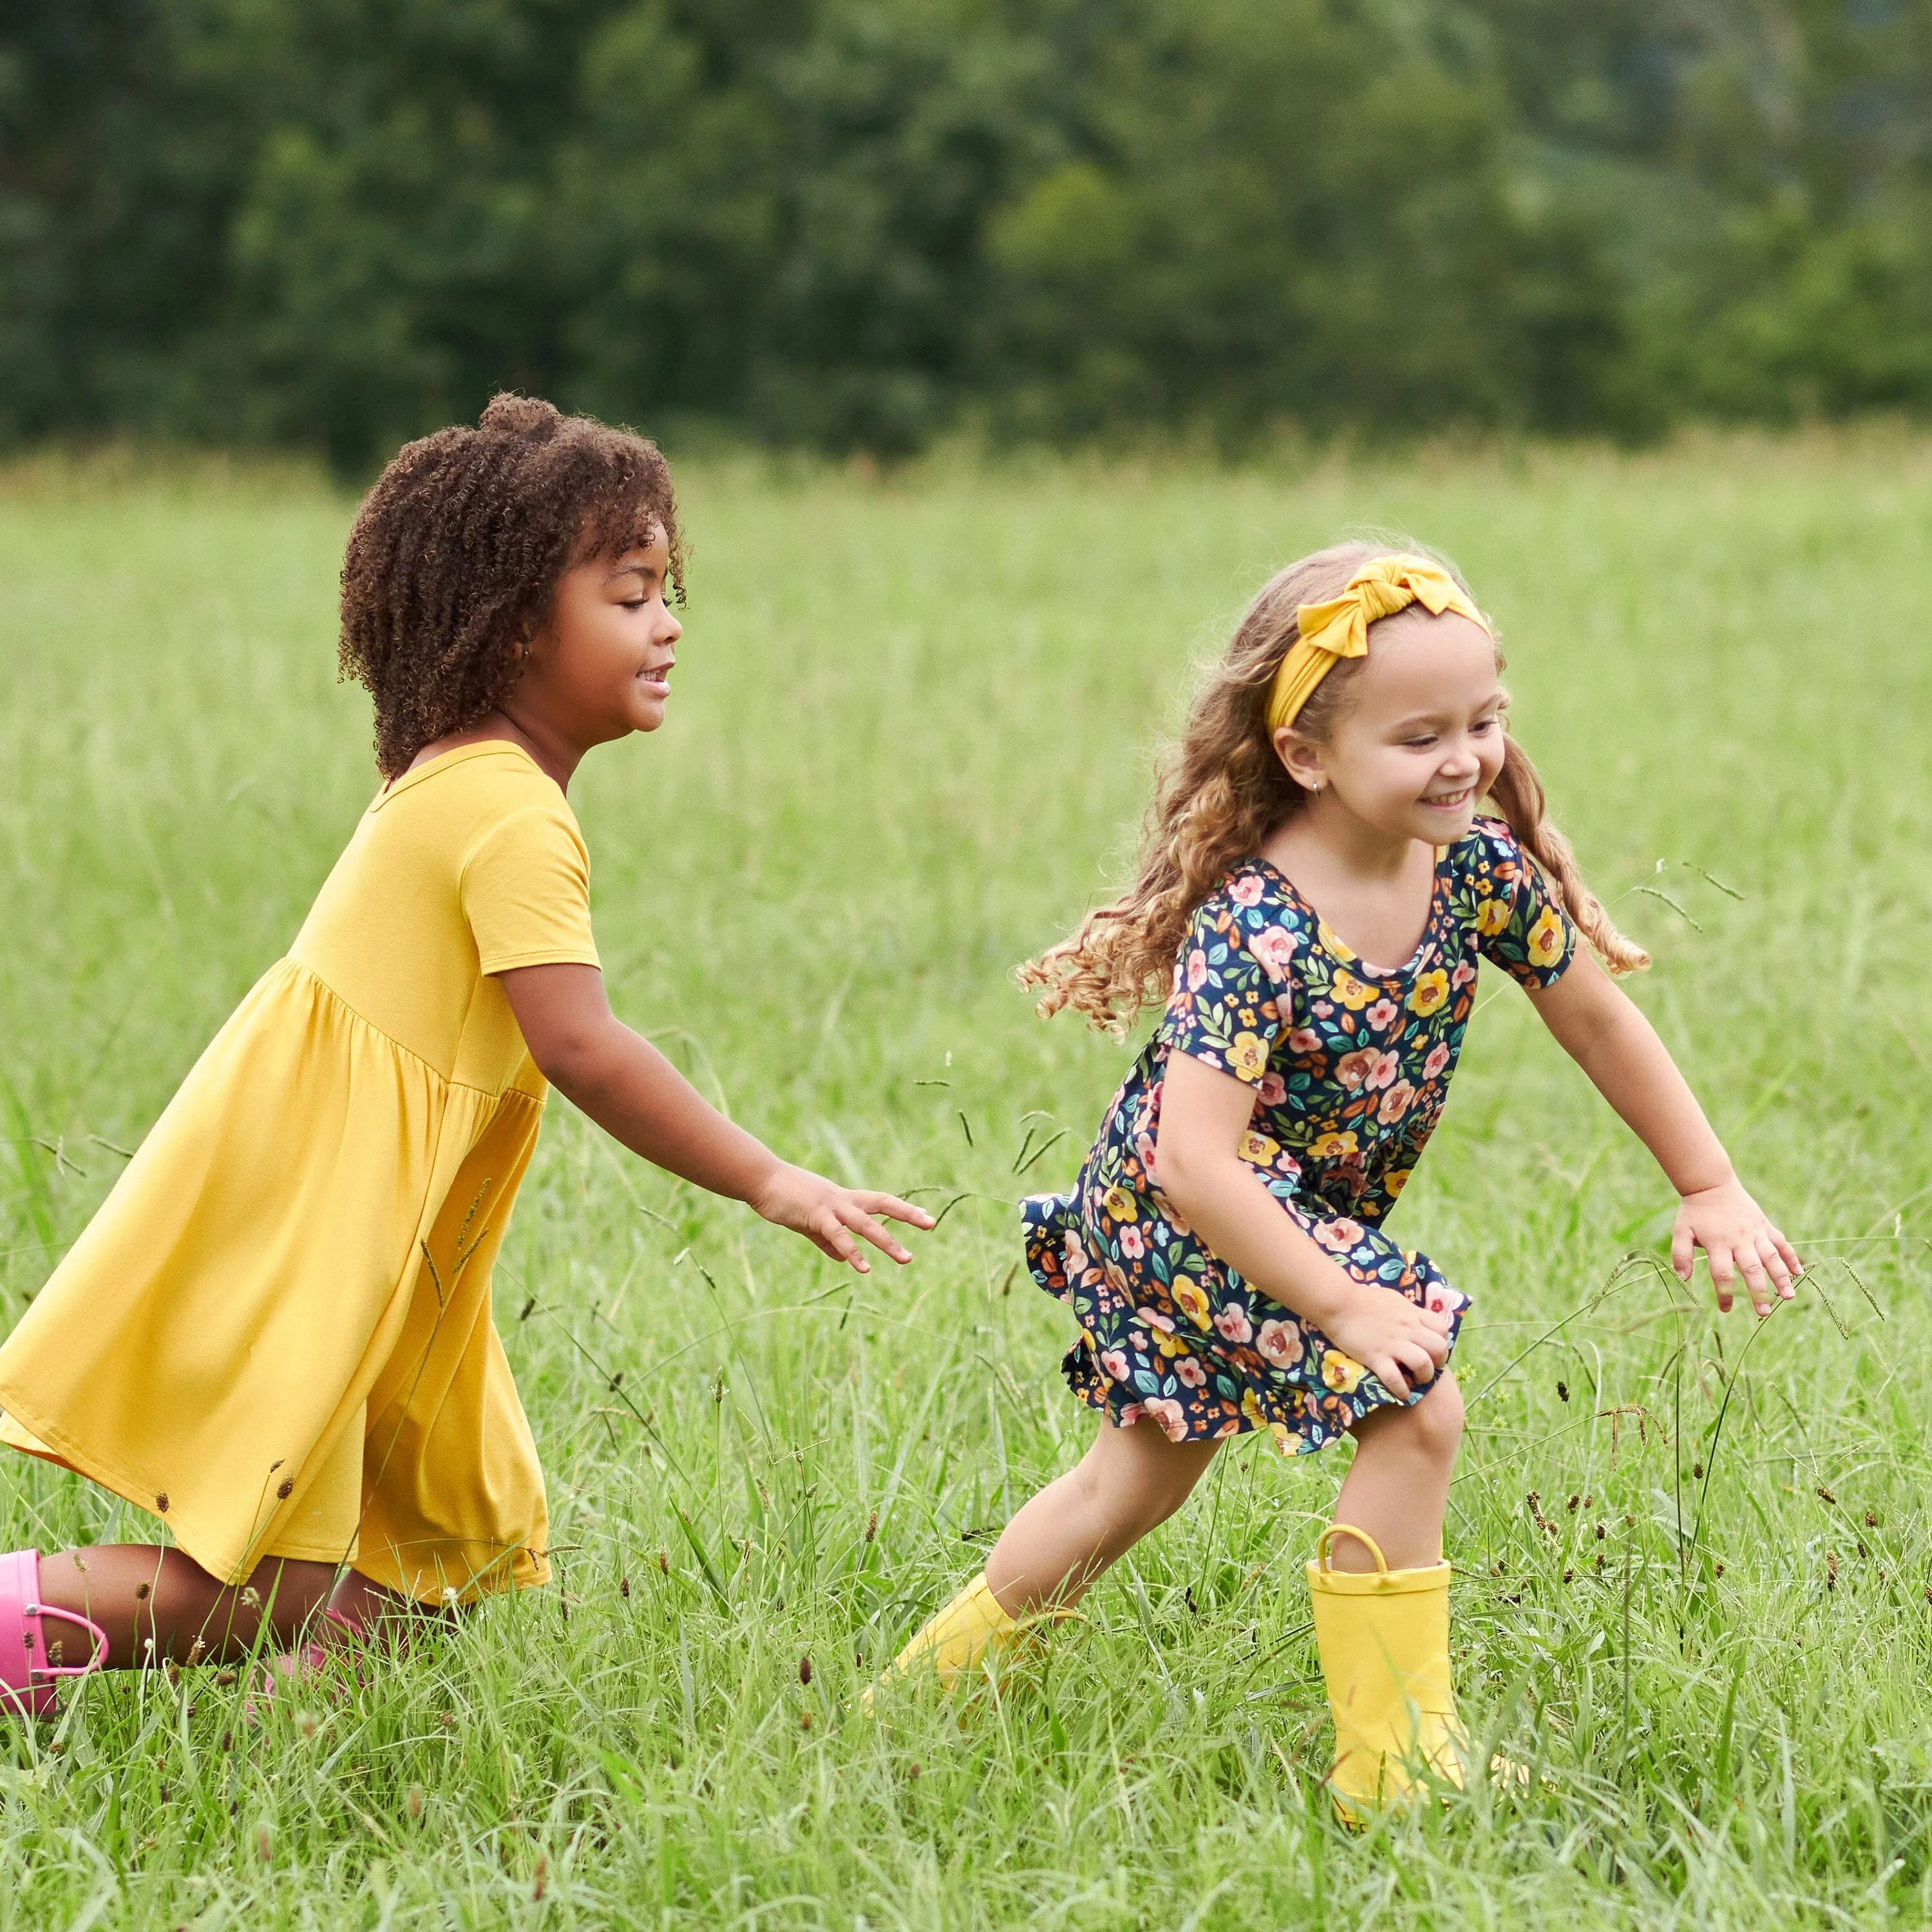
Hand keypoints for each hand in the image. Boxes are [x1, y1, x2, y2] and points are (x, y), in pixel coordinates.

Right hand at [748, 1162, 935, 1272]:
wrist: (761, 1181)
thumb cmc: (785, 1199)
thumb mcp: (810, 1222)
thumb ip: (827, 1241)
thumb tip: (844, 1258)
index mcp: (844, 1199)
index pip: (880, 1201)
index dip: (902, 1208)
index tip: (925, 1216)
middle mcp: (843, 1199)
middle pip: (883, 1204)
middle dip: (908, 1214)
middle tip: (932, 1223)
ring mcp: (831, 1205)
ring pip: (865, 1223)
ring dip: (887, 1241)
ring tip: (906, 1258)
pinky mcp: (816, 1214)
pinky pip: (838, 1236)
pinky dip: (853, 1251)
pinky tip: (863, 1267)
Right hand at [1322, 1289, 1452, 1401]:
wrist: (1338, 1302)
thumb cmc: (1363, 1298)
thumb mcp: (1393, 1299)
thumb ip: (1407, 1312)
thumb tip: (1415, 1321)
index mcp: (1412, 1314)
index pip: (1442, 1329)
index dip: (1441, 1342)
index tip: (1432, 1350)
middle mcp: (1408, 1329)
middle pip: (1439, 1348)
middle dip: (1438, 1362)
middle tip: (1427, 1367)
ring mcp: (1393, 1344)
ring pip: (1423, 1364)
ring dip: (1423, 1377)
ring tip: (1415, 1380)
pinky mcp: (1376, 1357)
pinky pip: (1395, 1379)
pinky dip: (1401, 1390)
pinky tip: (1401, 1393)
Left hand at [1670, 1175, 1801, 1316]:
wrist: (1712, 1185)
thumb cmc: (1695, 1212)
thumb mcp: (1681, 1231)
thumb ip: (1681, 1255)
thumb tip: (1683, 1279)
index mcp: (1717, 1243)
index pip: (1722, 1273)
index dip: (1725, 1293)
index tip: (1726, 1309)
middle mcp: (1739, 1240)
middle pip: (1751, 1269)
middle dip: (1758, 1292)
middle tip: (1763, 1313)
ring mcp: (1755, 1232)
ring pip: (1771, 1257)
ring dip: (1781, 1277)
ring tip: (1788, 1297)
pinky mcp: (1765, 1226)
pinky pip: (1781, 1243)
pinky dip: (1791, 1257)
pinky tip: (1799, 1273)